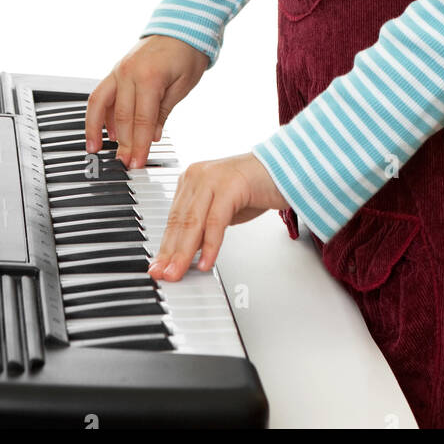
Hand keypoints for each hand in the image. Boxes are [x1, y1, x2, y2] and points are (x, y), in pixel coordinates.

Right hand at [85, 35, 210, 168]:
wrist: (181, 27)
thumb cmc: (187, 52)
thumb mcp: (182, 85)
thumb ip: (164, 111)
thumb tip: (154, 137)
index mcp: (149, 77)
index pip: (142, 120)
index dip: (140, 144)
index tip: (138, 162)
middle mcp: (128, 72)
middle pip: (122, 117)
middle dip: (123, 143)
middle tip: (126, 163)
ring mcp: (118, 70)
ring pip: (99, 103)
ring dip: (95, 128)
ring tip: (95, 149)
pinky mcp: (115, 70)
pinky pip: (101, 94)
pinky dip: (101, 113)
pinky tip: (106, 129)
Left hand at [148, 152, 289, 280]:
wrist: (284, 169)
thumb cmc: (254, 188)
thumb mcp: (222, 209)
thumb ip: (203, 225)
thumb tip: (187, 252)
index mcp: (191, 180)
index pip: (172, 218)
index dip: (165, 245)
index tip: (159, 266)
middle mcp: (197, 176)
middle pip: (179, 221)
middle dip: (169, 252)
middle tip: (163, 274)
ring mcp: (212, 178)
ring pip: (193, 222)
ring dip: (184, 252)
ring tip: (177, 272)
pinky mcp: (230, 185)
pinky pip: (216, 221)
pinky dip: (211, 245)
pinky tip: (206, 262)